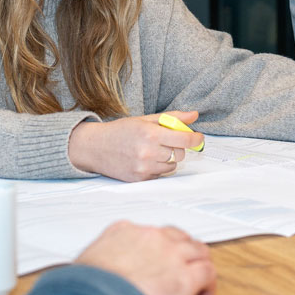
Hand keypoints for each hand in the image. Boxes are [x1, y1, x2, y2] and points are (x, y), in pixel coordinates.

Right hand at [68, 111, 205, 181]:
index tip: (198, 138)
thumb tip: (194, 114)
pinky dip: (157, 168)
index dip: (195, 139)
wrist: (96, 147)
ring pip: (171, 166)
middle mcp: (148, 152)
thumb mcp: (146, 119)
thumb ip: (172, 117)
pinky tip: (144, 160)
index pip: (184, 140)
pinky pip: (159, 175)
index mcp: (150, 134)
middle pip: (179, 154)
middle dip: (178, 148)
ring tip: (152, 151)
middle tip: (167, 142)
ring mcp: (143, 168)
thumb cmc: (121, 131)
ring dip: (167, 159)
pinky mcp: (139, 179)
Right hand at [74, 221, 216, 294]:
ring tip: (199, 276)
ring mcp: (172, 254)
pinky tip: (204, 294)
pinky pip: (207, 272)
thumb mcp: (90, 258)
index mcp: (126, 230)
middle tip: (185, 264)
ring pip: (198, 250)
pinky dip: (209, 283)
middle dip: (183, 250)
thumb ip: (105, 252)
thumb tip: (104, 263)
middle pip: (178, 236)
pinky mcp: (186, 277)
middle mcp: (152, 236)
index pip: (152, 231)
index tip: (161, 256)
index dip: (161, 245)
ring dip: (199, 262)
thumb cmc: (87, 286)